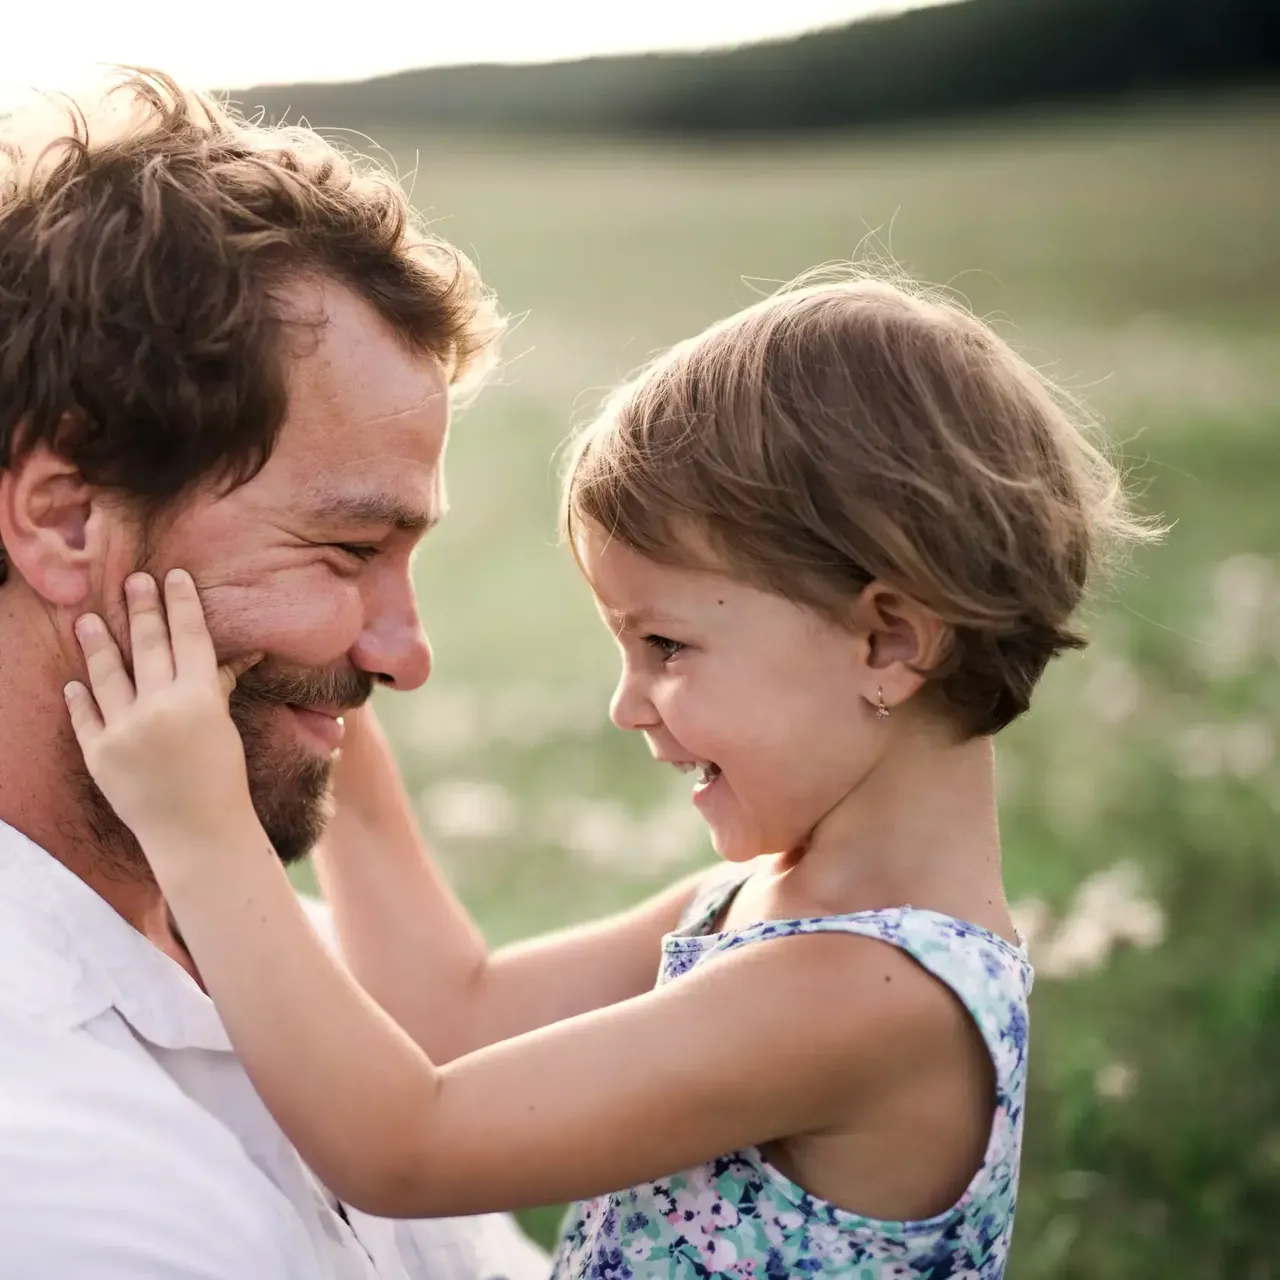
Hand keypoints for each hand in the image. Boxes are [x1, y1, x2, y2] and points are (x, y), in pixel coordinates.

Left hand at [64, 569, 261, 849]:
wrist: (198, 835)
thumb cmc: (223, 780)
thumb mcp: (225, 727)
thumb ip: (218, 686)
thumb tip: (238, 653)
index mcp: (199, 698)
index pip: (190, 638)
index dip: (181, 605)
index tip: (172, 576)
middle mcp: (160, 708)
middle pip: (148, 646)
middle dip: (141, 609)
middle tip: (133, 580)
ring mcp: (125, 731)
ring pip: (106, 675)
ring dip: (97, 644)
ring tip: (87, 619)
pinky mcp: (99, 755)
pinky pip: (84, 717)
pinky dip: (78, 698)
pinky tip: (73, 682)